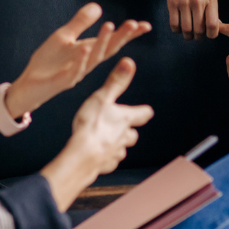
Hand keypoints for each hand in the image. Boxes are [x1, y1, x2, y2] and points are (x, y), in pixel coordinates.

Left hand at [5, 3, 150, 117]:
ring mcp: (76, 72)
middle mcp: (87, 63)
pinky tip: (85, 48)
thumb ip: (80, 22)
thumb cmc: (48, 62)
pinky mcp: (62, 80)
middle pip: (108, 49)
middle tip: (134, 24)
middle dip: (121, 36)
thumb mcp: (64, 37)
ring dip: (102, 42)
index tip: (145, 25)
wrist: (30, 84)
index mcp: (89, 52)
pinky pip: (73, 70)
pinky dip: (79, 60)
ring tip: (110, 26)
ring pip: (93, 58)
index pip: (113, 42)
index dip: (129, 35)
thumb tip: (98, 6)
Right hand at [42, 59, 153, 208]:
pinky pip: (109, 162)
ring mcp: (115, 153)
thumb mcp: (102, 98)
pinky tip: (98, 156)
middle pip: (133, 135)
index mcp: (125, 119)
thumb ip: (116, 82)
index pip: (142, 114)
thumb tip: (129, 63)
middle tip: (123, 127)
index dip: (143, 111)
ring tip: (107, 141)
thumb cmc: (92, 126)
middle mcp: (124, 137)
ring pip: (121, 149)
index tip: (145, 110)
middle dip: (129, 131)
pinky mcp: (105, 165)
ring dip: (117, 145)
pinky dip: (106, 158)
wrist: (83, 156)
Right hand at [156, 0, 219, 39]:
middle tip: (198, 36)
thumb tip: (215, 27)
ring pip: (186, 30)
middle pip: (199, 30)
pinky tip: (179, 28)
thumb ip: (212, 8)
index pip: (213, 26)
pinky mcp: (172, 3)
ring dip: (188, 36)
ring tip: (189, 34)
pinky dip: (177, 30)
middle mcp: (198, 2)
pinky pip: (174, 24)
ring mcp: (184, 3)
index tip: (209, 34)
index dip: (212, 35)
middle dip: (199, 37)